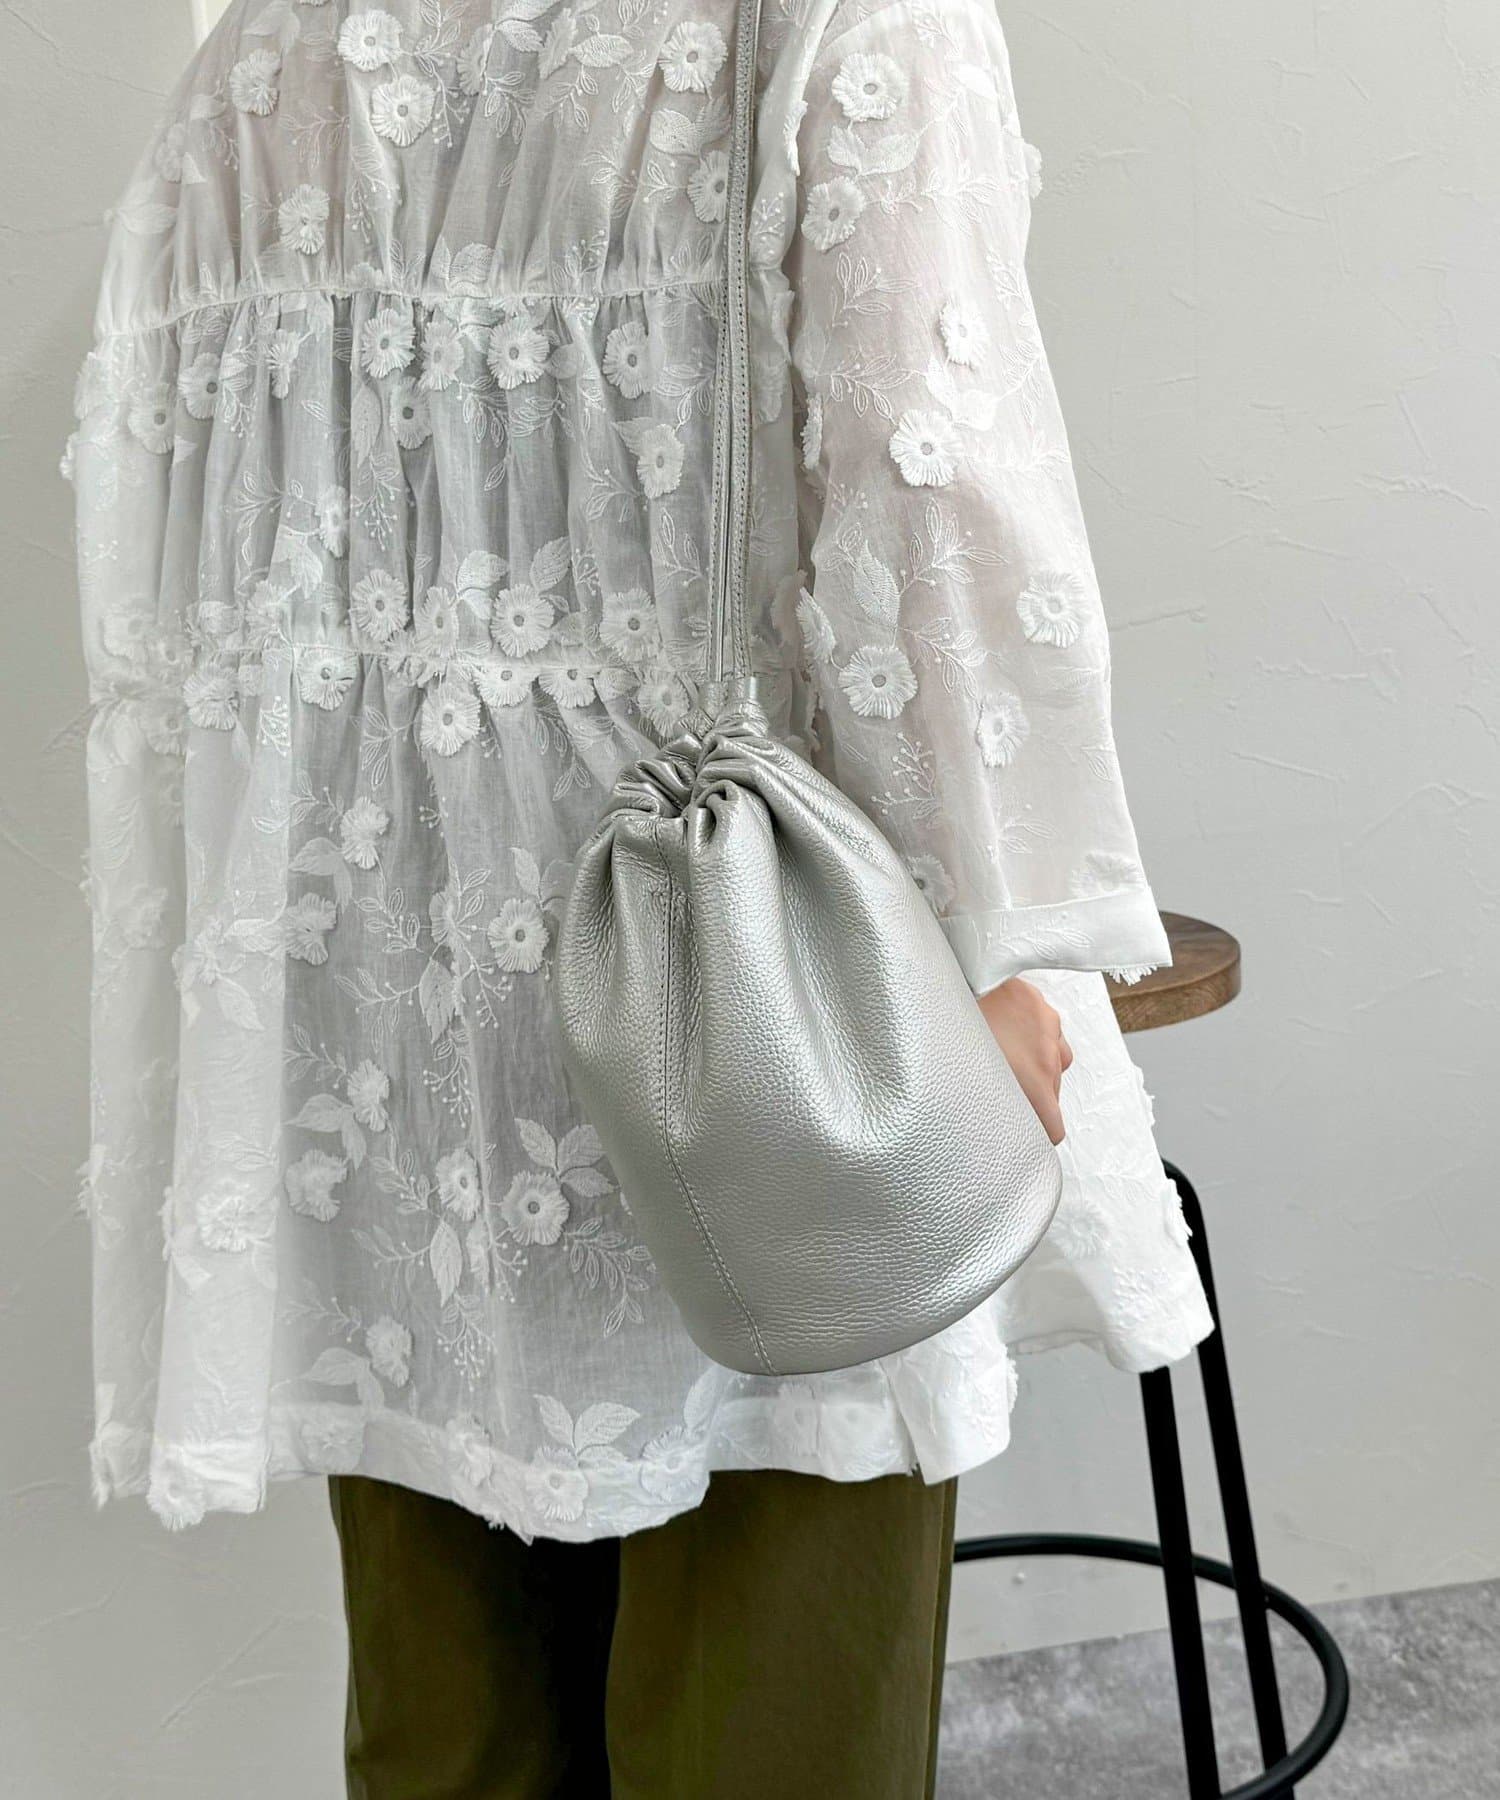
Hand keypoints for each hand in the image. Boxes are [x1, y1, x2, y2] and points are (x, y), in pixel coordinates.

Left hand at [976, 977, 1072, 1144]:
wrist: (963, 976)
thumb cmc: (954, 1025)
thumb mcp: (967, 1076)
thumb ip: (991, 1104)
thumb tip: (992, 1127)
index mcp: (1034, 1078)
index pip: (1055, 1128)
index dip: (1041, 1136)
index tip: (1029, 1136)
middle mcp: (1048, 1054)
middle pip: (1052, 1094)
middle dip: (1033, 1097)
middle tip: (1003, 1091)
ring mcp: (1048, 1027)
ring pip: (1055, 1062)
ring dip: (1037, 1066)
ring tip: (1007, 1057)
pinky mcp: (1042, 1005)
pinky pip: (1049, 1033)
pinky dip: (1035, 1038)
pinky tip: (1010, 1031)